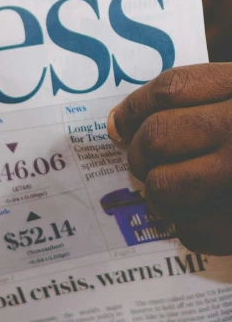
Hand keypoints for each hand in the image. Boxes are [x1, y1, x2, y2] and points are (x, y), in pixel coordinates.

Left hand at [108, 64, 231, 254]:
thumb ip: (196, 96)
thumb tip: (121, 125)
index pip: (167, 90)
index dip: (132, 109)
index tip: (120, 125)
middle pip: (157, 139)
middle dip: (139, 154)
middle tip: (143, 161)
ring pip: (166, 188)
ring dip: (158, 193)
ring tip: (168, 189)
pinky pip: (195, 231)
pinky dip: (189, 227)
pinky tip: (202, 214)